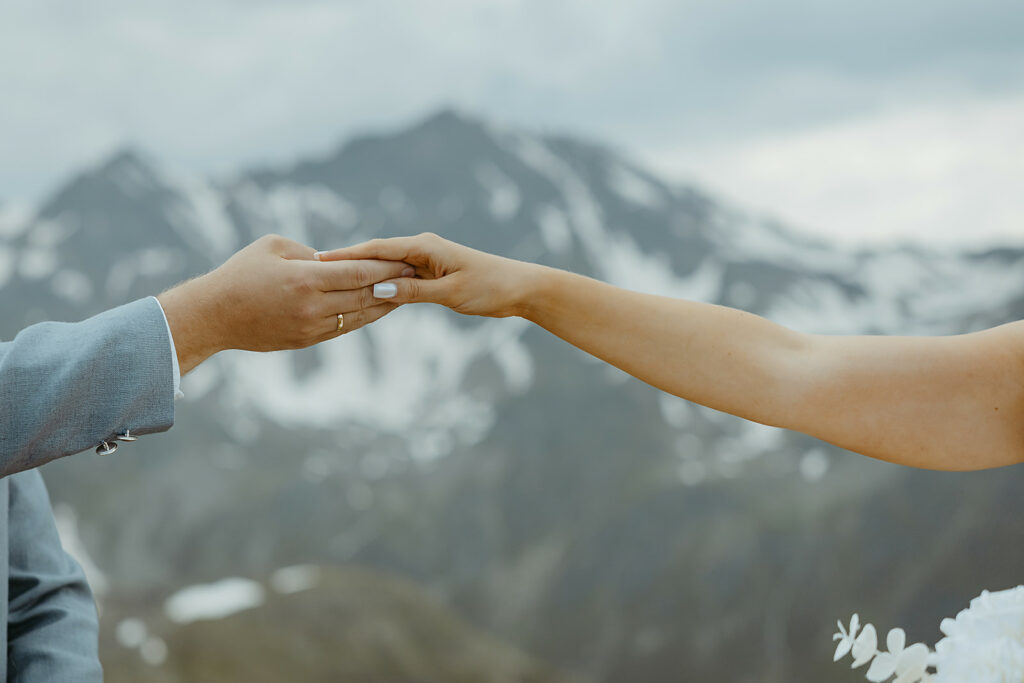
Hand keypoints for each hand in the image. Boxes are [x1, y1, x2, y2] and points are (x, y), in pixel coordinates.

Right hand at [158, 234, 411, 372]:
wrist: (214, 315)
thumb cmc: (241, 273)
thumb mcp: (274, 247)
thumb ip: (310, 252)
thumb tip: (337, 261)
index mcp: (305, 279)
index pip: (359, 272)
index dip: (387, 266)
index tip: (408, 259)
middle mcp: (312, 306)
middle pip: (365, 295)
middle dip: (394, 284)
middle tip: (417, 274)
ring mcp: (311, 327)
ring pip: (359, 316)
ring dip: (385, 304)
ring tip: (406, 292)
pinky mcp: (307, 340)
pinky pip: (344, 328)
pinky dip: (365, 317)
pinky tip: (378, 308)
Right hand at [314, 233, 541, 317]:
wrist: (521, 288)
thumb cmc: (491, 287)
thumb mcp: (452, 293)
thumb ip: (415, 292)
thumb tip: (378, 289)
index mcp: (425, 247)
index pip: (376, 249)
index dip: (346, 255)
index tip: (318, 260)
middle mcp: (422, 249)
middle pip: (375, 255)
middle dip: (346, 262)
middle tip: (311, 270)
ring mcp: (425, 261)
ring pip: (385, 267)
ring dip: (360, 274)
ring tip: (327, 281)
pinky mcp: (431, 273)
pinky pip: (398, 278)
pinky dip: (380, 283)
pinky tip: (362, 292)